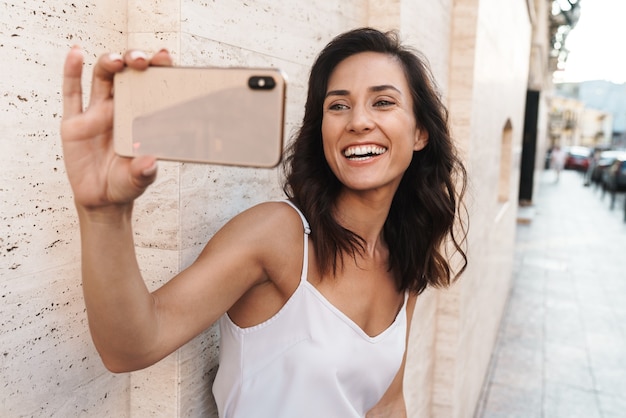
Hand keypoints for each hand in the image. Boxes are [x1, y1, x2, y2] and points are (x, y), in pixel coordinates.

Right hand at [60, 47, 172, 210]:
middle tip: (140, 60)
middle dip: (133, 61)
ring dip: (108, 63)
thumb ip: (144, 171)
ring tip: (116, 61)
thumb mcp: (139, 180)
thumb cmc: (126, 183)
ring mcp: (95, 113)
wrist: (102, 199)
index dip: (157, 69)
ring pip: (101, 77)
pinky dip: (71, 71)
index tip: (165, 58)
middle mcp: (119, 109)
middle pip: (126, 74)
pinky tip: (76, 53)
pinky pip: (71, 93)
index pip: (150, 86)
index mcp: (140, 118)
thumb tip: (149, 162)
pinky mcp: (74, 123)